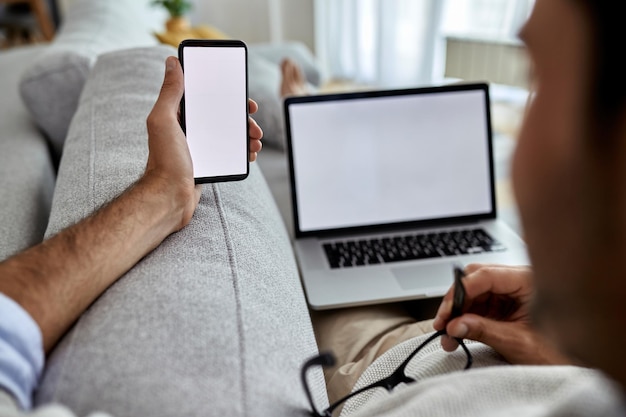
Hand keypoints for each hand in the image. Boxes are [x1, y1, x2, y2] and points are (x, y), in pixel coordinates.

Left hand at [143, 58, 262, 230]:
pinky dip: (242, 151)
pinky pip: (229, 153)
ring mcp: (199, 147)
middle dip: (242, 119)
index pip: (206, 98)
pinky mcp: (207, 163)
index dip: (226, 95)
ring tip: (255, 142)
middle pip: (222, 116)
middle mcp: (189, 130)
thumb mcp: (164, 120)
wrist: (169, 198)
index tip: (243, 98)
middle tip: (254, 125)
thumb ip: (170, 92)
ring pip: (229, 135)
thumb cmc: (164, 162)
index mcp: (178, 116)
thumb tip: (172, 62)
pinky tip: (250, 154)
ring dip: (246, 135)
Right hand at [433, 264, 569, 364]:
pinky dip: (466, 318)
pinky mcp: (506, 303)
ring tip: (449, 336)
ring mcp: (512, 291)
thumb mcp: (517, 342)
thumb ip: (483, 330)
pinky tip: (458, 333)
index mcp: (528, 280)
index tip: (446, 312)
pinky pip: (480, 304)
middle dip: (456, 302)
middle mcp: (518, 280)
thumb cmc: (558, 352)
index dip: (460, 293)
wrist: (575, 364)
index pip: (485, 275)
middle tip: (443, 323)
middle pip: (476, 279)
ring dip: (458, 313)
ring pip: (474, 292)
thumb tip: (454, 324)